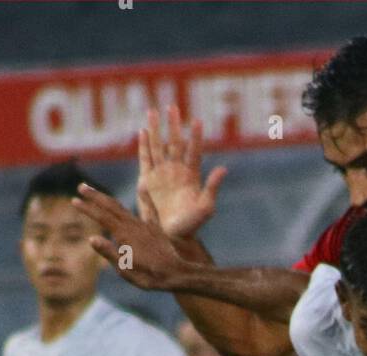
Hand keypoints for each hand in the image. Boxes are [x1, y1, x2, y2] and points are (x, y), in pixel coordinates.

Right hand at [73, 183, 184, 288]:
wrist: (176, 274)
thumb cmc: (149, 276)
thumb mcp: (125, 270)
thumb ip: (109, 253)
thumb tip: (92, 238)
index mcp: (124, 235)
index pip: (101, 217)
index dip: (87, 208)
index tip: (73, 201)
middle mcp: (133, 225)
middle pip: (111, 206)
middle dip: (95, 196)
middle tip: (81, 187)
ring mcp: (144, 225)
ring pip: (124, 207)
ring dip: (109, 198)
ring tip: (98, 192)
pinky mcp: (155, 228)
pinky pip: (149, 209)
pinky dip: (145, 197)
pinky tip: (142, 187)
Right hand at [138, 105, 227, 238]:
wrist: (171, 237)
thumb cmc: (191, 226)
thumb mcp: (205, 209)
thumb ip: (212, 188)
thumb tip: (224, 169)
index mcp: (191, 176)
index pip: (194, 151)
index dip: (195, 137)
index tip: (197, 121)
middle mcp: (176, 171)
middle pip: (175, 143)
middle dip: (173, 125)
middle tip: (172, 106)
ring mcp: (161, 174)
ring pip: (158, 147)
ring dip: (156, 130)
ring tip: (153, 111)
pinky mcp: (147, 182)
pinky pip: (145, 160)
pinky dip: (143, 146)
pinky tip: (142, 131)